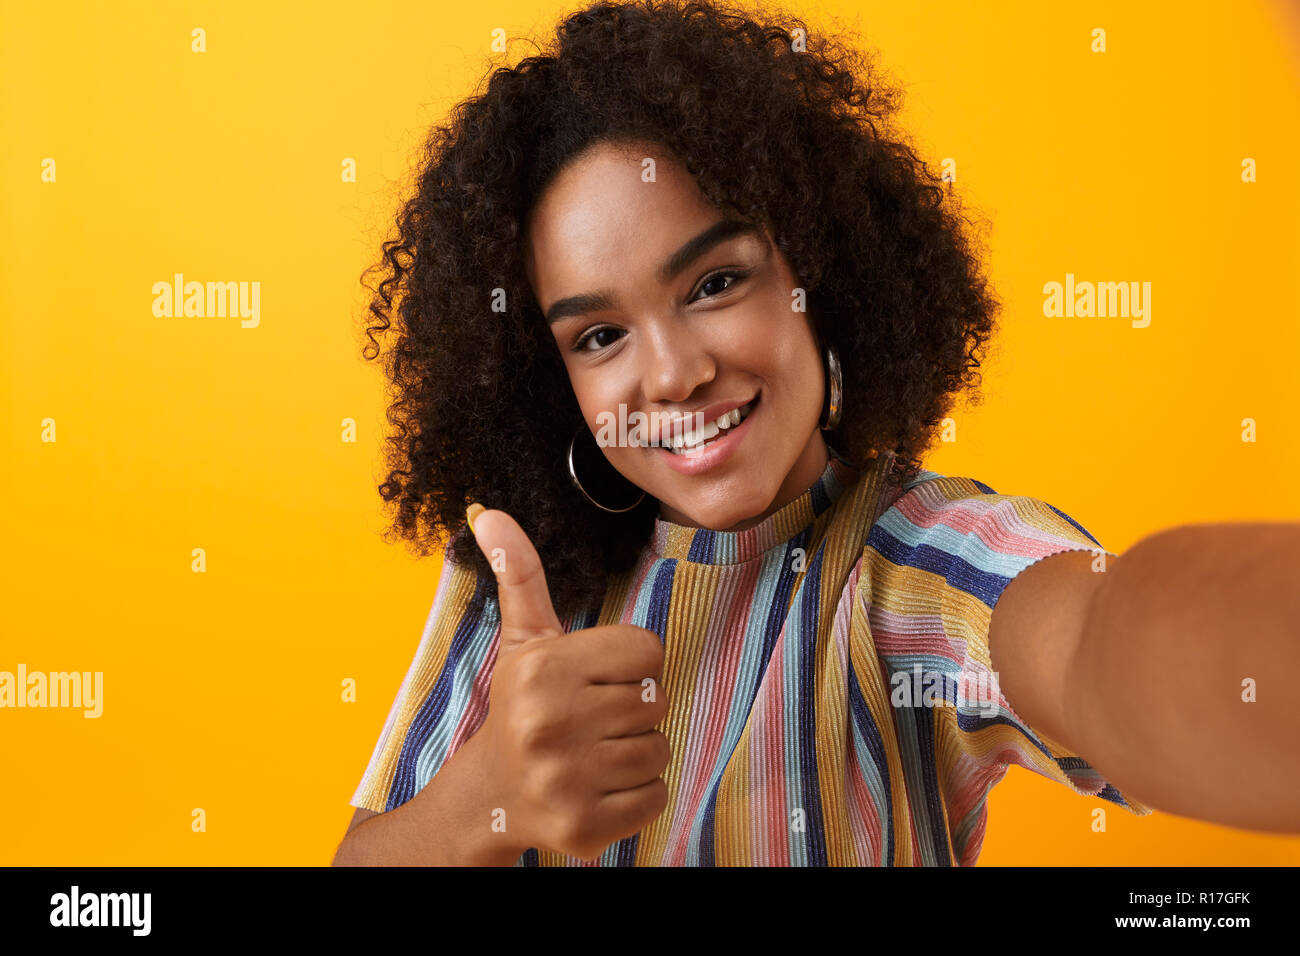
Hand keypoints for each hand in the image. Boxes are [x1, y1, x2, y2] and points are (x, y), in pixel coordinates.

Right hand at [467, 505, 669, 861]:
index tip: (594, 680)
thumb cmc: (518, 709)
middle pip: (655, 700)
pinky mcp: (584, 827)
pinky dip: (637, 795)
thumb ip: (519, 575)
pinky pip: (656, 796)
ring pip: (659, 750)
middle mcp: (553, 723)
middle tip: (593, 720)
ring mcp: (568, 780)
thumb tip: (488, 511)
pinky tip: (599, 786)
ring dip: (636, 753)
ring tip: (595, 753)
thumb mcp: (522, 641)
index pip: (648, 650)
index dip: (628, 665)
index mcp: (544, 669)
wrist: (489, 799)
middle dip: (632, 710)